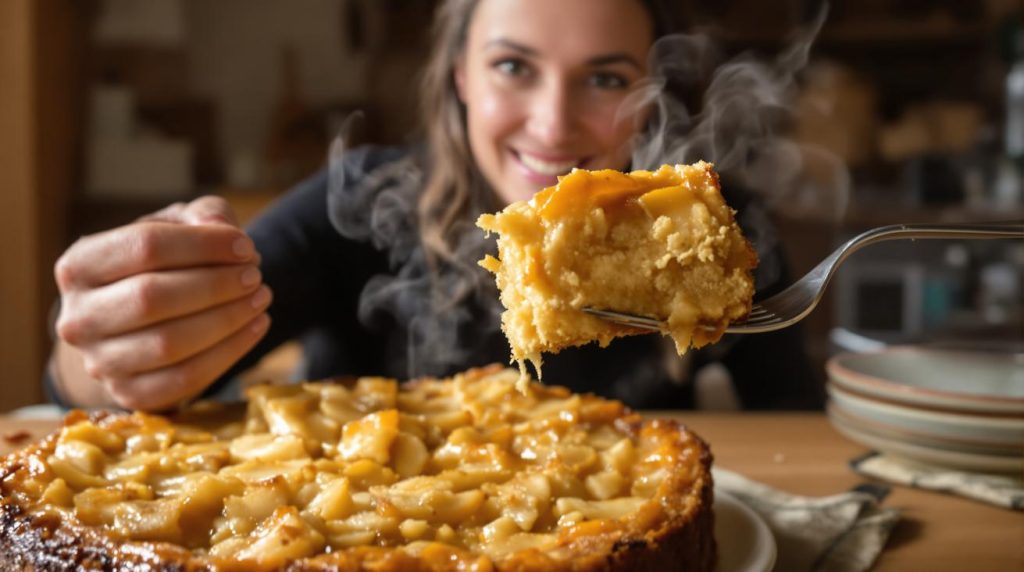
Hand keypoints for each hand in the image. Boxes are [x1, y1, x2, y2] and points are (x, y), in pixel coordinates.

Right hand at [54, 196, 271, 409]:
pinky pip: (184, 379)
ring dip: (227, 319)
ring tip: (262, 298)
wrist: (138, 325)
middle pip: (152, 297)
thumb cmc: (162, 265)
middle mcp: (78, 318)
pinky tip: (256, 326)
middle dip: (216, 285)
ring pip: (168, 344)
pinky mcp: (129, 394)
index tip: (246, 246)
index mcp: (79, 265)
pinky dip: (229, 352)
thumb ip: (202, 215)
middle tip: (255, 276)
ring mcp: (99, 362)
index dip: (203, 245)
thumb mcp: (177, 227)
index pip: (143, 246)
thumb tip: (220, 226)